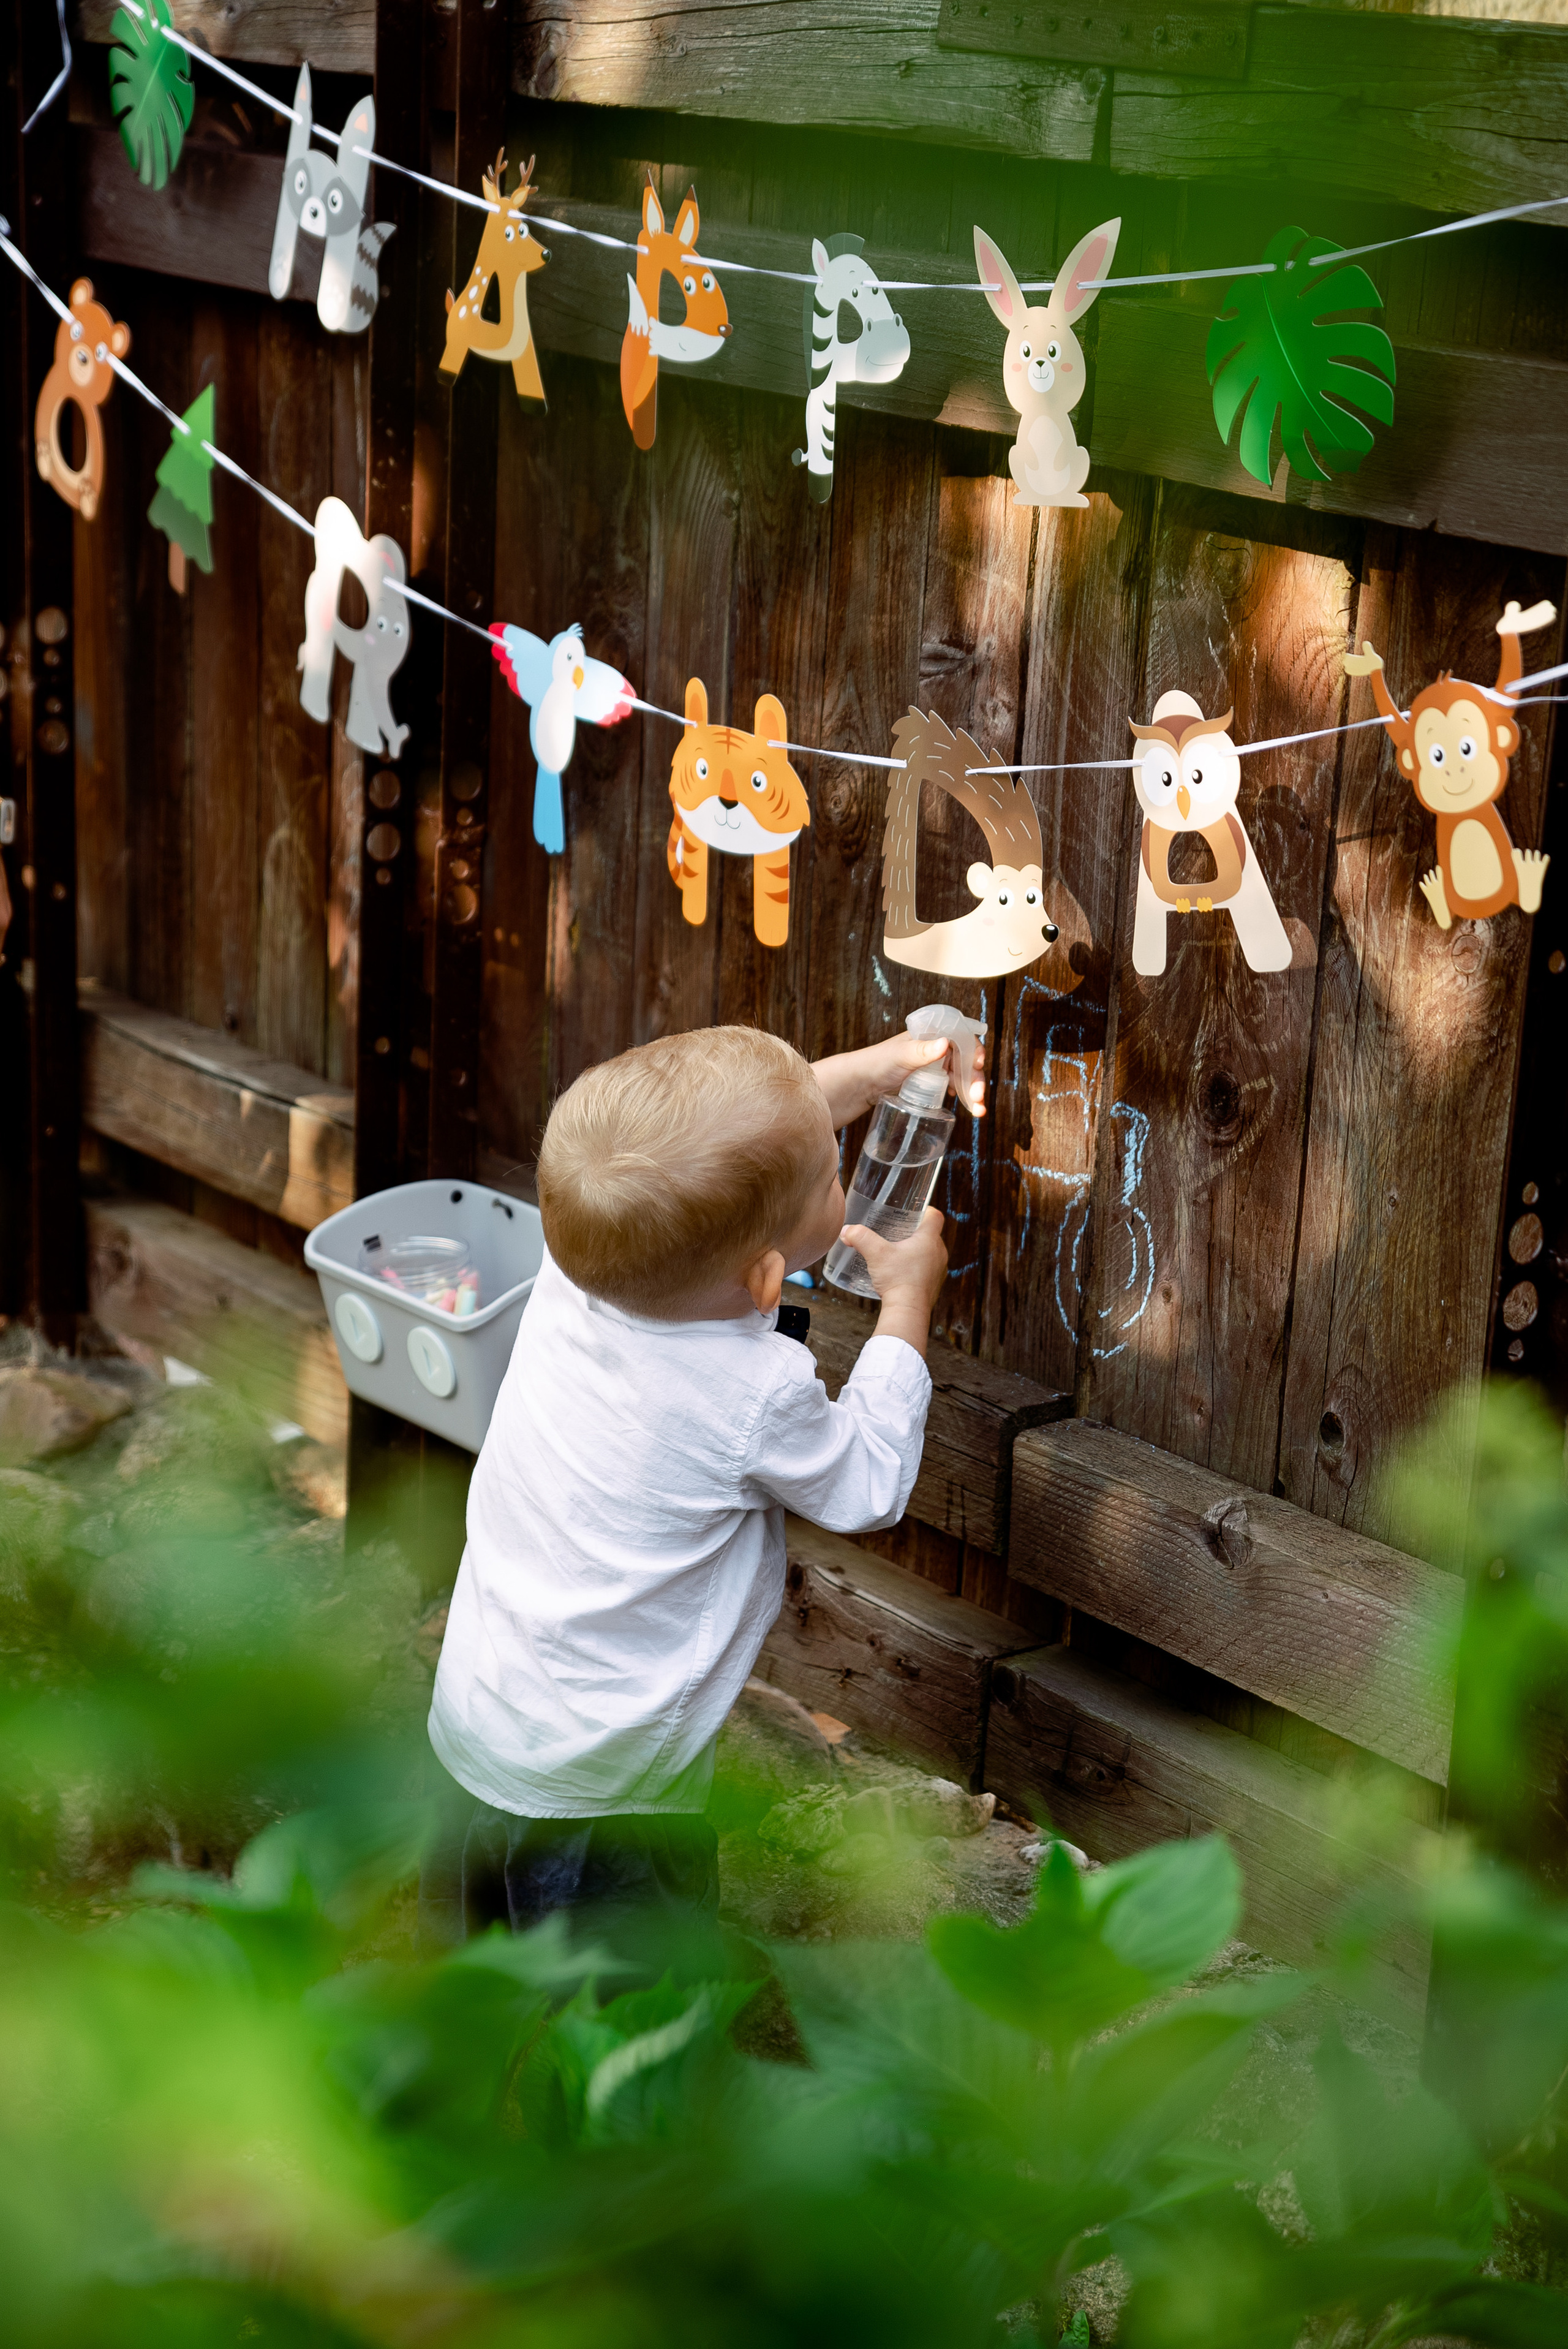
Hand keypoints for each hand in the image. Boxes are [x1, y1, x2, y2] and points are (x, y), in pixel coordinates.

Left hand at [812, 1034, 985, 1128]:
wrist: (857, 1086)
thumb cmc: (875, 1064)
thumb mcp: (899, 1056)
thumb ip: (921, 1051)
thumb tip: (945, 1043)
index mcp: (930, 1035)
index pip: (961, 1037)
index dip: (974, 1049)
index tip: (979, 1063)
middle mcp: (935, 1049)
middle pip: (965, 1059)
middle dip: (976, 1077)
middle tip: (979, 1096)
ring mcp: (934, 1067)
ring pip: (962, 1076)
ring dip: (973, 1091)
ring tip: (979, 1110)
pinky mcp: (930, 1084)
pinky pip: (953, 1088)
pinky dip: (963, 1097)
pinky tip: (969, 1107)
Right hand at [841, 1207, 947, 1357]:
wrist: (907, 1311)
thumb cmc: (897, 1279)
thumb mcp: (875, 1253)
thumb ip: (860, 1237)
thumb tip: (847, 1231)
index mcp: (929, 1239)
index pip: (935, 1216)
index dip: (925, 1210)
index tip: (914, 1211)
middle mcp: (939, 1253)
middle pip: (931, 1234)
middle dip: (915, 1231)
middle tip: (898, 1231)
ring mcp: (939, 1270)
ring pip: (930, 1252)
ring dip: (917, 1250)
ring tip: (898, 1252)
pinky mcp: (934, 1285)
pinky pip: (928, 1270)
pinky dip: (917, 1267)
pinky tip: (901, 1272)